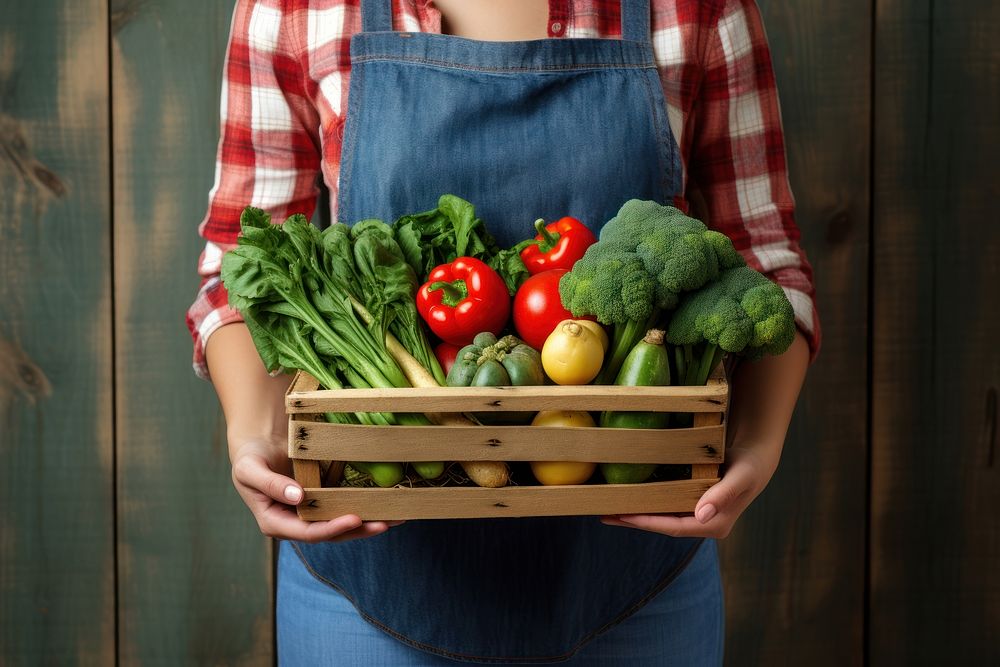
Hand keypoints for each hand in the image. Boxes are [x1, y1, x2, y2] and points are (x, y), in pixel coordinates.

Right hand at [231, 437, 402, 542]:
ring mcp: (309, 514)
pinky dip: (363, 506)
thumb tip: (297, 497)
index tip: (354, 519)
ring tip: (395, 518)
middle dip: (358, 530)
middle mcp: (295, 523)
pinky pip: (343, 507)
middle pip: (331, 534)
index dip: (332, 528)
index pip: (308, 533)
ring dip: (367, 523)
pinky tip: (385, 503)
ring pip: (341, 524)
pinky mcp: (321, 501)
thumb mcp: (250, 469)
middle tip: (386, 523)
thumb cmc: (249, 457)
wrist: (257, 445)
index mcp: (276, 523)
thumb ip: (270, 484)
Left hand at [600, 446, 775, 538]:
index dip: (645, 522)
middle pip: (661, 525)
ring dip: (636, 512)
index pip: (673, 527)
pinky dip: (646, 500)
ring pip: (660, 515)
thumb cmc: (751, 465)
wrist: (757, 455)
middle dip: (633, 520)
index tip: (622, 516)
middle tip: (604, 513)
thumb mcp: (740, 477)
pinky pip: (665, 504)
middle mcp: (703, 523)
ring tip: (608, 506)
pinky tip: (629, 494)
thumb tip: (701, 516)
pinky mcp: (692, 502)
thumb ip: (722, 495)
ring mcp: (697, 514)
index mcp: (714, 525)